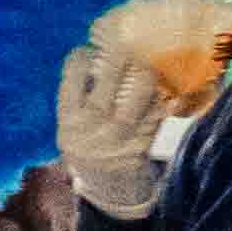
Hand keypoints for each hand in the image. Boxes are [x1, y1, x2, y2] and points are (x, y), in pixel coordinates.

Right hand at [54, 37, 172, 219]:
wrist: (109, 186)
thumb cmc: (89, 145)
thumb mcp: (73, 127)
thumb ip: (78, 99)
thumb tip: (94, 57)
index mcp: (69, 122)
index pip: (70, 85)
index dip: (79, 63)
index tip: (86, 49)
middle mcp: (93, 129)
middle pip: (106, 87)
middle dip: (115, 61)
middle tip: (123, 44)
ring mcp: (120, 136)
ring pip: (135, 97)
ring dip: (143, 75)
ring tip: (144, 62)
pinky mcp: (144, 141)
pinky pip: (155, 111)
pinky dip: (160, 95)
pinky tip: (162, 83)